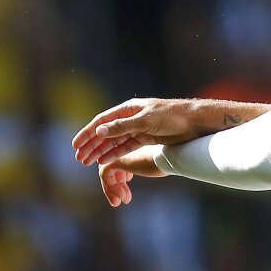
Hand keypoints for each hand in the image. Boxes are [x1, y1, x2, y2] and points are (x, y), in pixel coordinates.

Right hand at [73, 98, 202, 166]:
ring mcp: (138, 128)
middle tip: (79, 158)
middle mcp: (132, 117)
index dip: (88, 132)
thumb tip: (99, 131)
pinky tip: (104, 161)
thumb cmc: (172, 117)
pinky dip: (114, 153)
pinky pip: (126, 147)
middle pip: (106, 132)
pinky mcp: (146, 138)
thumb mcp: (145, 121)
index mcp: (130, 108)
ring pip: (114, 141)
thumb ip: (122, 127)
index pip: (103, 120)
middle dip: (92, 144)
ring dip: (101, 151)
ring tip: (88, 162)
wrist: (195, 122)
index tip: (76, 145)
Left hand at [98, 146, 165, 207]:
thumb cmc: (165, 160)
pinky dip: (111, 188)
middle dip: (115, 183)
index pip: (120, 159)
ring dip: (111, 189)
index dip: (121, 173)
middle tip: (121, 198)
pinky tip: (122, 196)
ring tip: (119, 202)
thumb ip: (141, 164)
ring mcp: (118, 152)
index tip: (128, 182)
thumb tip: (132, 176)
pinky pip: (105, 175)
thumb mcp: (150, 163)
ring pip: (106, 171)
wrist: (168, 158)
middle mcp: (123, 145)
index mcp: (131, 144)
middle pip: (111, 165)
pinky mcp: (115, 160)